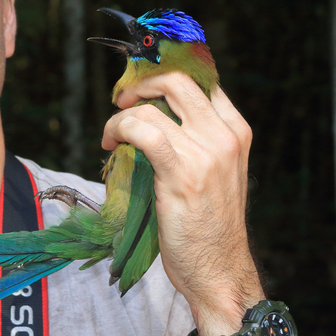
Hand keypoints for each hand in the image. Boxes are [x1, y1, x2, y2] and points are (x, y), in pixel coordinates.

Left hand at [102, 72, 263, 335]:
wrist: (219, 269)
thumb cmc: (208, 224)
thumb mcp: (214, 171)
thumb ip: (195, 139)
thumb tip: (152, 113)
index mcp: (236, 130)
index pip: (200, 80)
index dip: (161, 78)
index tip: (139, 90)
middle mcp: (225, 135)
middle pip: (176, 80)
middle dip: (139, 85)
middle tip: (120, 102)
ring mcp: (207, 153)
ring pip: (150, 107)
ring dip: (120, 116)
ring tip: (112, 136)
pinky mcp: (182, 173)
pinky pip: (143, 131)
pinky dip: (119, 129)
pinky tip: (111, 143)